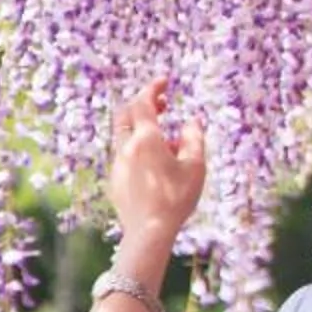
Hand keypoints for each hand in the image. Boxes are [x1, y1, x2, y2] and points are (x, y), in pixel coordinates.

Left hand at [108, 80, 207, 246]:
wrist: (149, 231)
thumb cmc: (176, 197)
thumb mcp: (195, 166)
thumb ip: (194, 138)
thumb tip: (192, 121)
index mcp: (146, 139)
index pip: (144, 103)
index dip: (153, 88)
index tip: (164, 81)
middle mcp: (126, 147)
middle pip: (126, 114)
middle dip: (142, 104)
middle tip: (163, 104)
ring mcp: (118, 163)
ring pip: (125, 134)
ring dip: (143, 128)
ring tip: (169, 140)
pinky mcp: (115, 179)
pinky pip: (125, 154)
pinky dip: (139, 147)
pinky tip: (158, 162)